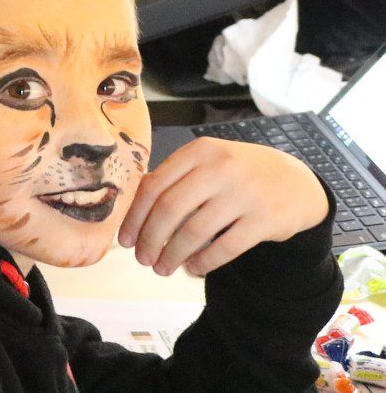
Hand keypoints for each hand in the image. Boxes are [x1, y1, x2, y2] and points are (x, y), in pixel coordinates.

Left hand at [118, 137, 327, 276]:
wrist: (297, 182)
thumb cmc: (238, 173)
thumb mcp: (207, 162)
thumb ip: (174, 178)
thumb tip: (134, 213)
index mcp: (198, 152)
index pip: (154, 186)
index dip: (135, 217)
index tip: (125, 240)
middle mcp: (220, 168)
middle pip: (170, 209)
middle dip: (150, 239)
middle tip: (142, 259)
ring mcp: (244, 193)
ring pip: (195, 231)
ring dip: (173, 255)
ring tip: (162, 268)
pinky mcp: (265, 220)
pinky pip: (226, 247)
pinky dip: (204, 262)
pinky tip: (193, 269)